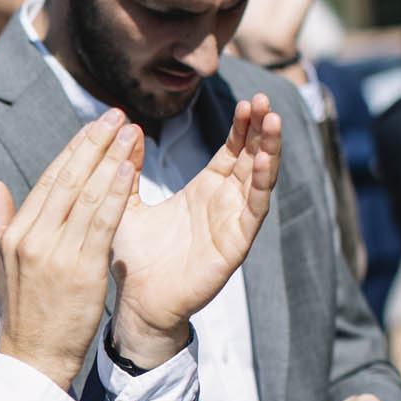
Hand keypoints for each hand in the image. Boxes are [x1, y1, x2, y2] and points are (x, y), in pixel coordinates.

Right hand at [0, 112, 139, 391]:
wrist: (33, 360)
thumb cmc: (20, 315)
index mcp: (16, 234)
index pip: (48, 181)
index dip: (73, 150)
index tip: (93, 127)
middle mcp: (33, 238)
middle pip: (68, 180)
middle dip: (94, 143)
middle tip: (115, 115)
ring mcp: (56, 253)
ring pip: (87, 195)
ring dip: (111, 159)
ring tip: (130, 132)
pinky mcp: (82, 270)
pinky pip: (102, 223)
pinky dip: (115, 193)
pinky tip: (128, 169)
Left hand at [111, 94, 279, 357]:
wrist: (137, 302)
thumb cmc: (134, 256)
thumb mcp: (127, 202)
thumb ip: (128, 168)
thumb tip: (128, 128)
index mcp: (204, 192)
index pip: (231, 152)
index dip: (241, 127)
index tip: (248, 100)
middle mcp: (223, 205)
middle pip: (251, 159)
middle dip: (260, 130)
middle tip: (265, 99)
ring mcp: (232, 224)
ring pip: (259, 180)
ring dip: (268, 150)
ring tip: (273, 121)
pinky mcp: (234, 245)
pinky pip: (253, 210)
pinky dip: (261, 184)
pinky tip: (264, 160)